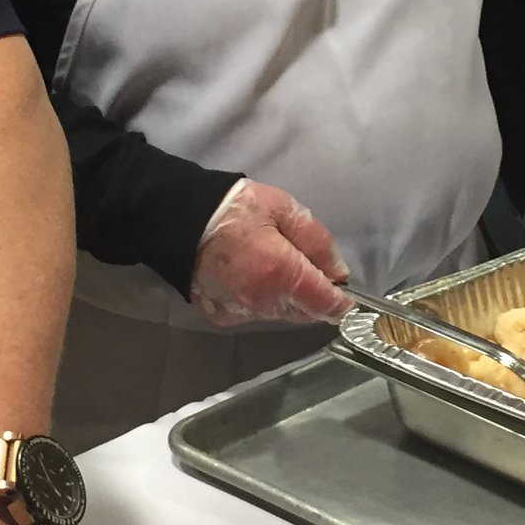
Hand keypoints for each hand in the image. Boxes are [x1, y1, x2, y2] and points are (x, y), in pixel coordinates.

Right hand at [190, 179, 351, 324]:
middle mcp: (263, 301)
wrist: (179, 218)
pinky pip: (255, 313)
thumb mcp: (284, 209)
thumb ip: (317, 241)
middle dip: (313, 296)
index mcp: (281, 272)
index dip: (340, 301)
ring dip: (288, 299)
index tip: (345, 294)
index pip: (324, 303)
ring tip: (276, 267)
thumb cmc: (236, 208)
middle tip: (308, 268)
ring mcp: (240, 312)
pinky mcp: (223, 317)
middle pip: (304, 312)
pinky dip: (262, 300)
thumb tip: (338, 273)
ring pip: (281, 315)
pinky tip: (253, 275)